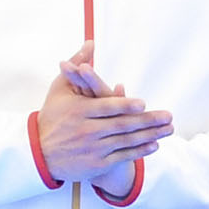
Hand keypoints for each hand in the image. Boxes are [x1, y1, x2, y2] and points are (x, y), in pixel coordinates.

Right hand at [37, 48, 171, 192]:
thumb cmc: (52, 116)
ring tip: (168, 128)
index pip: (106, 107)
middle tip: (168, 116)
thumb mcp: (60, 89)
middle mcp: (86, 131)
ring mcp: (92, 149)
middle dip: (148, 121)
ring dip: (150, 135)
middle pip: (122, 125)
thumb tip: (91, 43)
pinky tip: (154, 144)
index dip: (124, 105)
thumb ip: (78, 66)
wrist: (39, 153)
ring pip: (126, 141)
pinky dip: (139, 152)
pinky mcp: (97, 165)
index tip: (143, 104)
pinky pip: (122, 157)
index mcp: (78, 111)